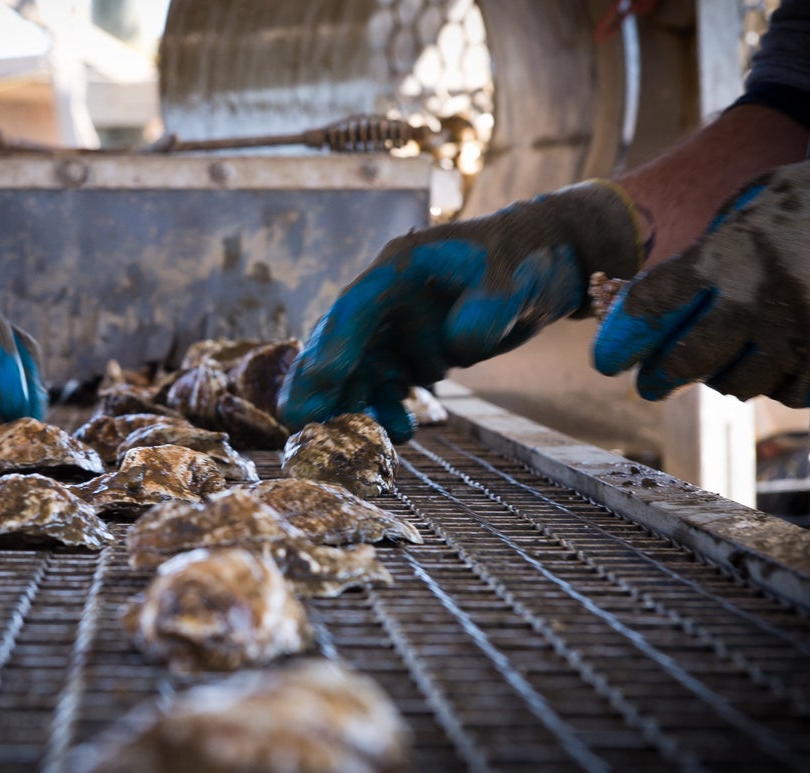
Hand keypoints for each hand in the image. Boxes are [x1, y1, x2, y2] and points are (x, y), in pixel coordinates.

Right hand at [279, 181, 645, 440]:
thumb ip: (488, 308)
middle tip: (296, 419)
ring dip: (348, 402)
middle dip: (319, 380)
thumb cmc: (528, 257)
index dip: (335, 340)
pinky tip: (399, 433)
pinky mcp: (414, 350)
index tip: (320, 378)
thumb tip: (459, 345)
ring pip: (360, 368)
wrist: (550, 261)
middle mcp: (389, 297)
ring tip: (339, 440)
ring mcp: (399, 326)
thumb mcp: (515, 278)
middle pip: (343, 339)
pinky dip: (387, 408)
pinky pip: (389, 383)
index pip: (357, 304)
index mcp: (400, 266)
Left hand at [594, 161, 809, 405]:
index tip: (609, 360)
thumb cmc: (807, 200)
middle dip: (661, 378)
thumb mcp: (752, 202)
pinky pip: (791, 391)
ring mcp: (800, 330)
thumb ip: (711, 249)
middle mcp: (759, 297)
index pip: (653, 305)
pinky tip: (775, 364)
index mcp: (727, 253)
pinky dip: (778, 383)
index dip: (623, 339)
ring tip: (725, 365)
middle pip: (688, 360)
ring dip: (725, 379)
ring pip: (739, 384)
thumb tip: (661, 298)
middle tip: (650, 385)